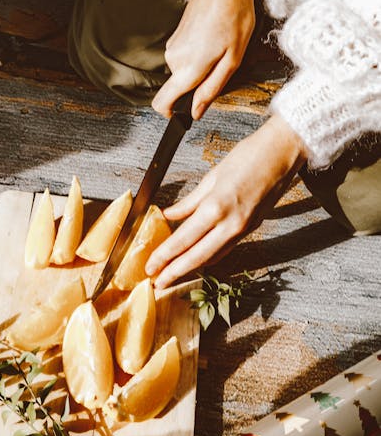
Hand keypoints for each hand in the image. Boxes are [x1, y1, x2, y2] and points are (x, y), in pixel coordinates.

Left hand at [145, 115, 307, 287]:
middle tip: (157, 283)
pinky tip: (197, 259)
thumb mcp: (212, 176)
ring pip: (213, 257)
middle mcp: (231, 224)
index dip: (164, 256)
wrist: (284, 152)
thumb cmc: (249, 156)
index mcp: (216, 207)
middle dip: (174, 273)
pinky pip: (226, 249)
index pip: (183, 240)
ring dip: (191, 268)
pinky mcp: (252, 229)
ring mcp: (243, 229)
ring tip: (172, 274)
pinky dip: (209, 257)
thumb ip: (189, 202)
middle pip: (197, 257)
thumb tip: (168, 215)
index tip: (151, 267)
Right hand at [152, 0, 254, 119]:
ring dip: (199, 68)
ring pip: (182, 73)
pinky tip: (212, 40)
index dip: (172, 113)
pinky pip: (183, 58)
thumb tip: (196, 112)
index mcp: (188, 68)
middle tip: (219, 67)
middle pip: (179, 88)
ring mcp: (172, 48)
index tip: (185, 112)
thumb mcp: (233, 60)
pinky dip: (196, 56)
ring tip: (218, 49)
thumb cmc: (234, 17)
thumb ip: (211, 89)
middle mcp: (174, 60)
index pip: (162, 103)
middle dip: (197, 85)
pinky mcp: (174, 38)